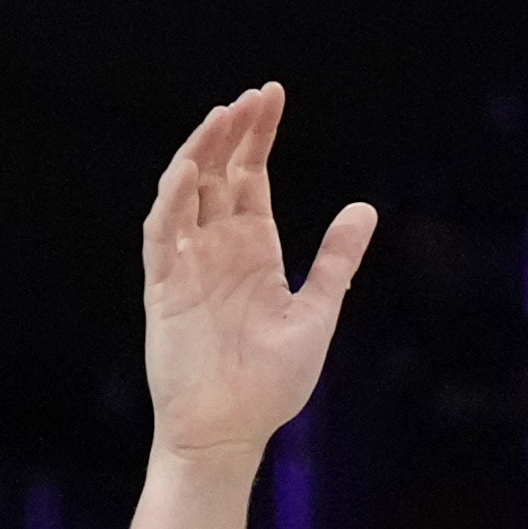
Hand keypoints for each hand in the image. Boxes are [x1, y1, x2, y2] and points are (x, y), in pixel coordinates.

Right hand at [134, 84, 373, 463]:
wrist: (231, 434)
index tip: (272, 94)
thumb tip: (365, 207)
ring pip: (187, 193)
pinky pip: (163, 236)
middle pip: (219, 172)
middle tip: (251, 96)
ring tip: (221, 117)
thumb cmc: (271, 385)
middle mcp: (219, 249)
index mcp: (255, 249)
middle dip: (232, 132)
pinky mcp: (164, 290)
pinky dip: (172, 202)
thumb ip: (336, 260)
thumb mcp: (317, 312)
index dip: (259, 135)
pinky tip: (188, 171)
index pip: (252, 176)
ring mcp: (188, 266)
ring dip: (200, 153)